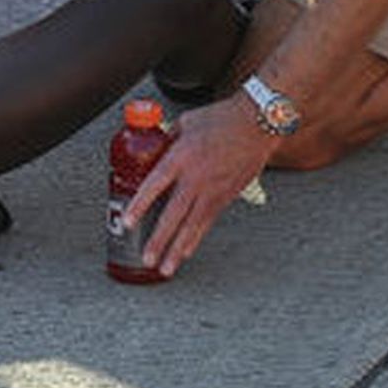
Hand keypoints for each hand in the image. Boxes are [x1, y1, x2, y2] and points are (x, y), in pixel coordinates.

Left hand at [122, 95, 280, 276]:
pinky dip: (195, 239)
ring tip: (166, 268)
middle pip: (174, 214)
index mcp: (181, 157)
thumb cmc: (221, 118)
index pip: (155, 184)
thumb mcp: (185, 123)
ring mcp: (213, 190)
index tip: (128, 222)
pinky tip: (186, 253)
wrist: (259, 123)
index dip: (140, 204)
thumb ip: (166, 138)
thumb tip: (152, 148)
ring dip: (177, 249)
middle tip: (147, 258)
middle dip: (159, 239)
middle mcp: (196, 178)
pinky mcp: (226, 197)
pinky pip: (207, 222)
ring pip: (192, 226)